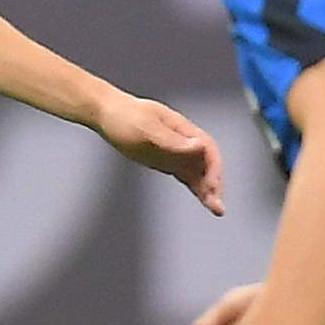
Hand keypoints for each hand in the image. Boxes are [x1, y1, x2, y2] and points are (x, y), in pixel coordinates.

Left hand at [96, 91, 224, 215]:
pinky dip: (196, 188)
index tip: (212, 187)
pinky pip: (187, 175)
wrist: (107, 114)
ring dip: (208, 190)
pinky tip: (204, 199)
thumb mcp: (145, 128)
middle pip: (207, 163)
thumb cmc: (124, 117)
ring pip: (199, 172)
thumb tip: (199, 146)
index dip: (213, 169)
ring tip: (217, 210)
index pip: (208, 149)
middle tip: (218, 207)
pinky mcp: (166, 161)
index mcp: (182, 129)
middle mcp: (183, 141)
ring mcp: (175, 151)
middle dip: (215, 184)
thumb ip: (172, 140)